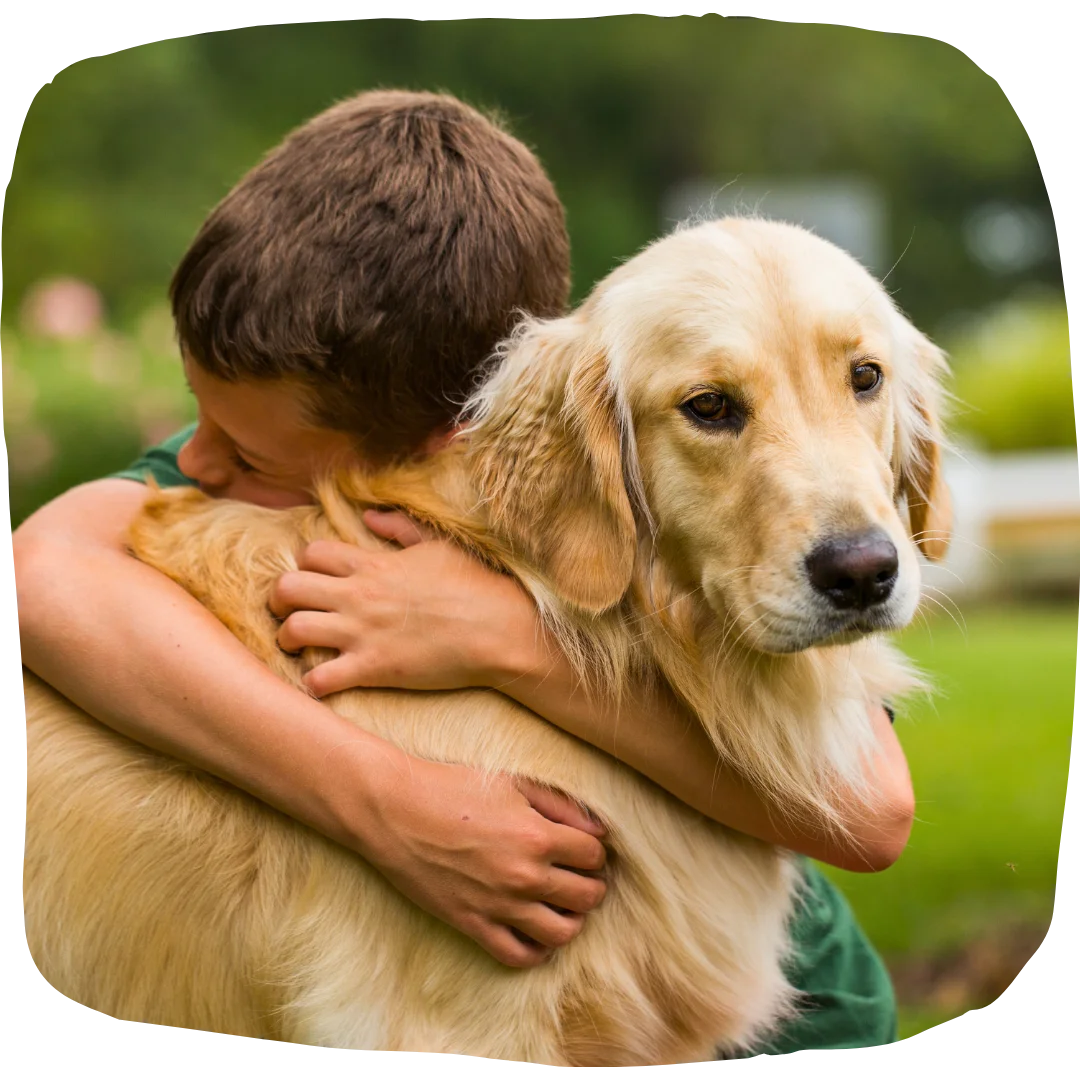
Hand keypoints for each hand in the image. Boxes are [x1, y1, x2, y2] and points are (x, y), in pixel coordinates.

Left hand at [269, 510, 541, 698]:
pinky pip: (320, 678)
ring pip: (292, 631)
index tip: (314, 579)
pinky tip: (323, 682)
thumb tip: (370, 515)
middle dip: (278, 600)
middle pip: (287, 588)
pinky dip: (313, 683)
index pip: (311, 553)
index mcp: (373, 564)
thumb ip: (400, 528)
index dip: (304, 565)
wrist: (499, 629)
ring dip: (287, 640)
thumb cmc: (475, 585)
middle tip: (288, 612)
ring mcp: (363, 632)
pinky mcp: (373, 668)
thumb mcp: (438, 545)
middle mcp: (359, 595)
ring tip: (298, 648)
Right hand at [347, 749, 608, 967]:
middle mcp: (524, 875)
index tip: (582, 847)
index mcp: (537, 835)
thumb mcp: (513, 783)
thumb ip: (561, 805)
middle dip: (591, 884)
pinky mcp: (472, 925)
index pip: (594, 855)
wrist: (394, 810)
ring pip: (563, 933)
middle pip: (588, 896)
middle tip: (578, 875)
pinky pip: (519, 956)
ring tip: (561, 904)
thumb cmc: (452, 787)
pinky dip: (537, 951)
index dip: (593, 850)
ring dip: (571, 919)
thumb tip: (600, 830)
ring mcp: (498, 905)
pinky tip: (535, 931)